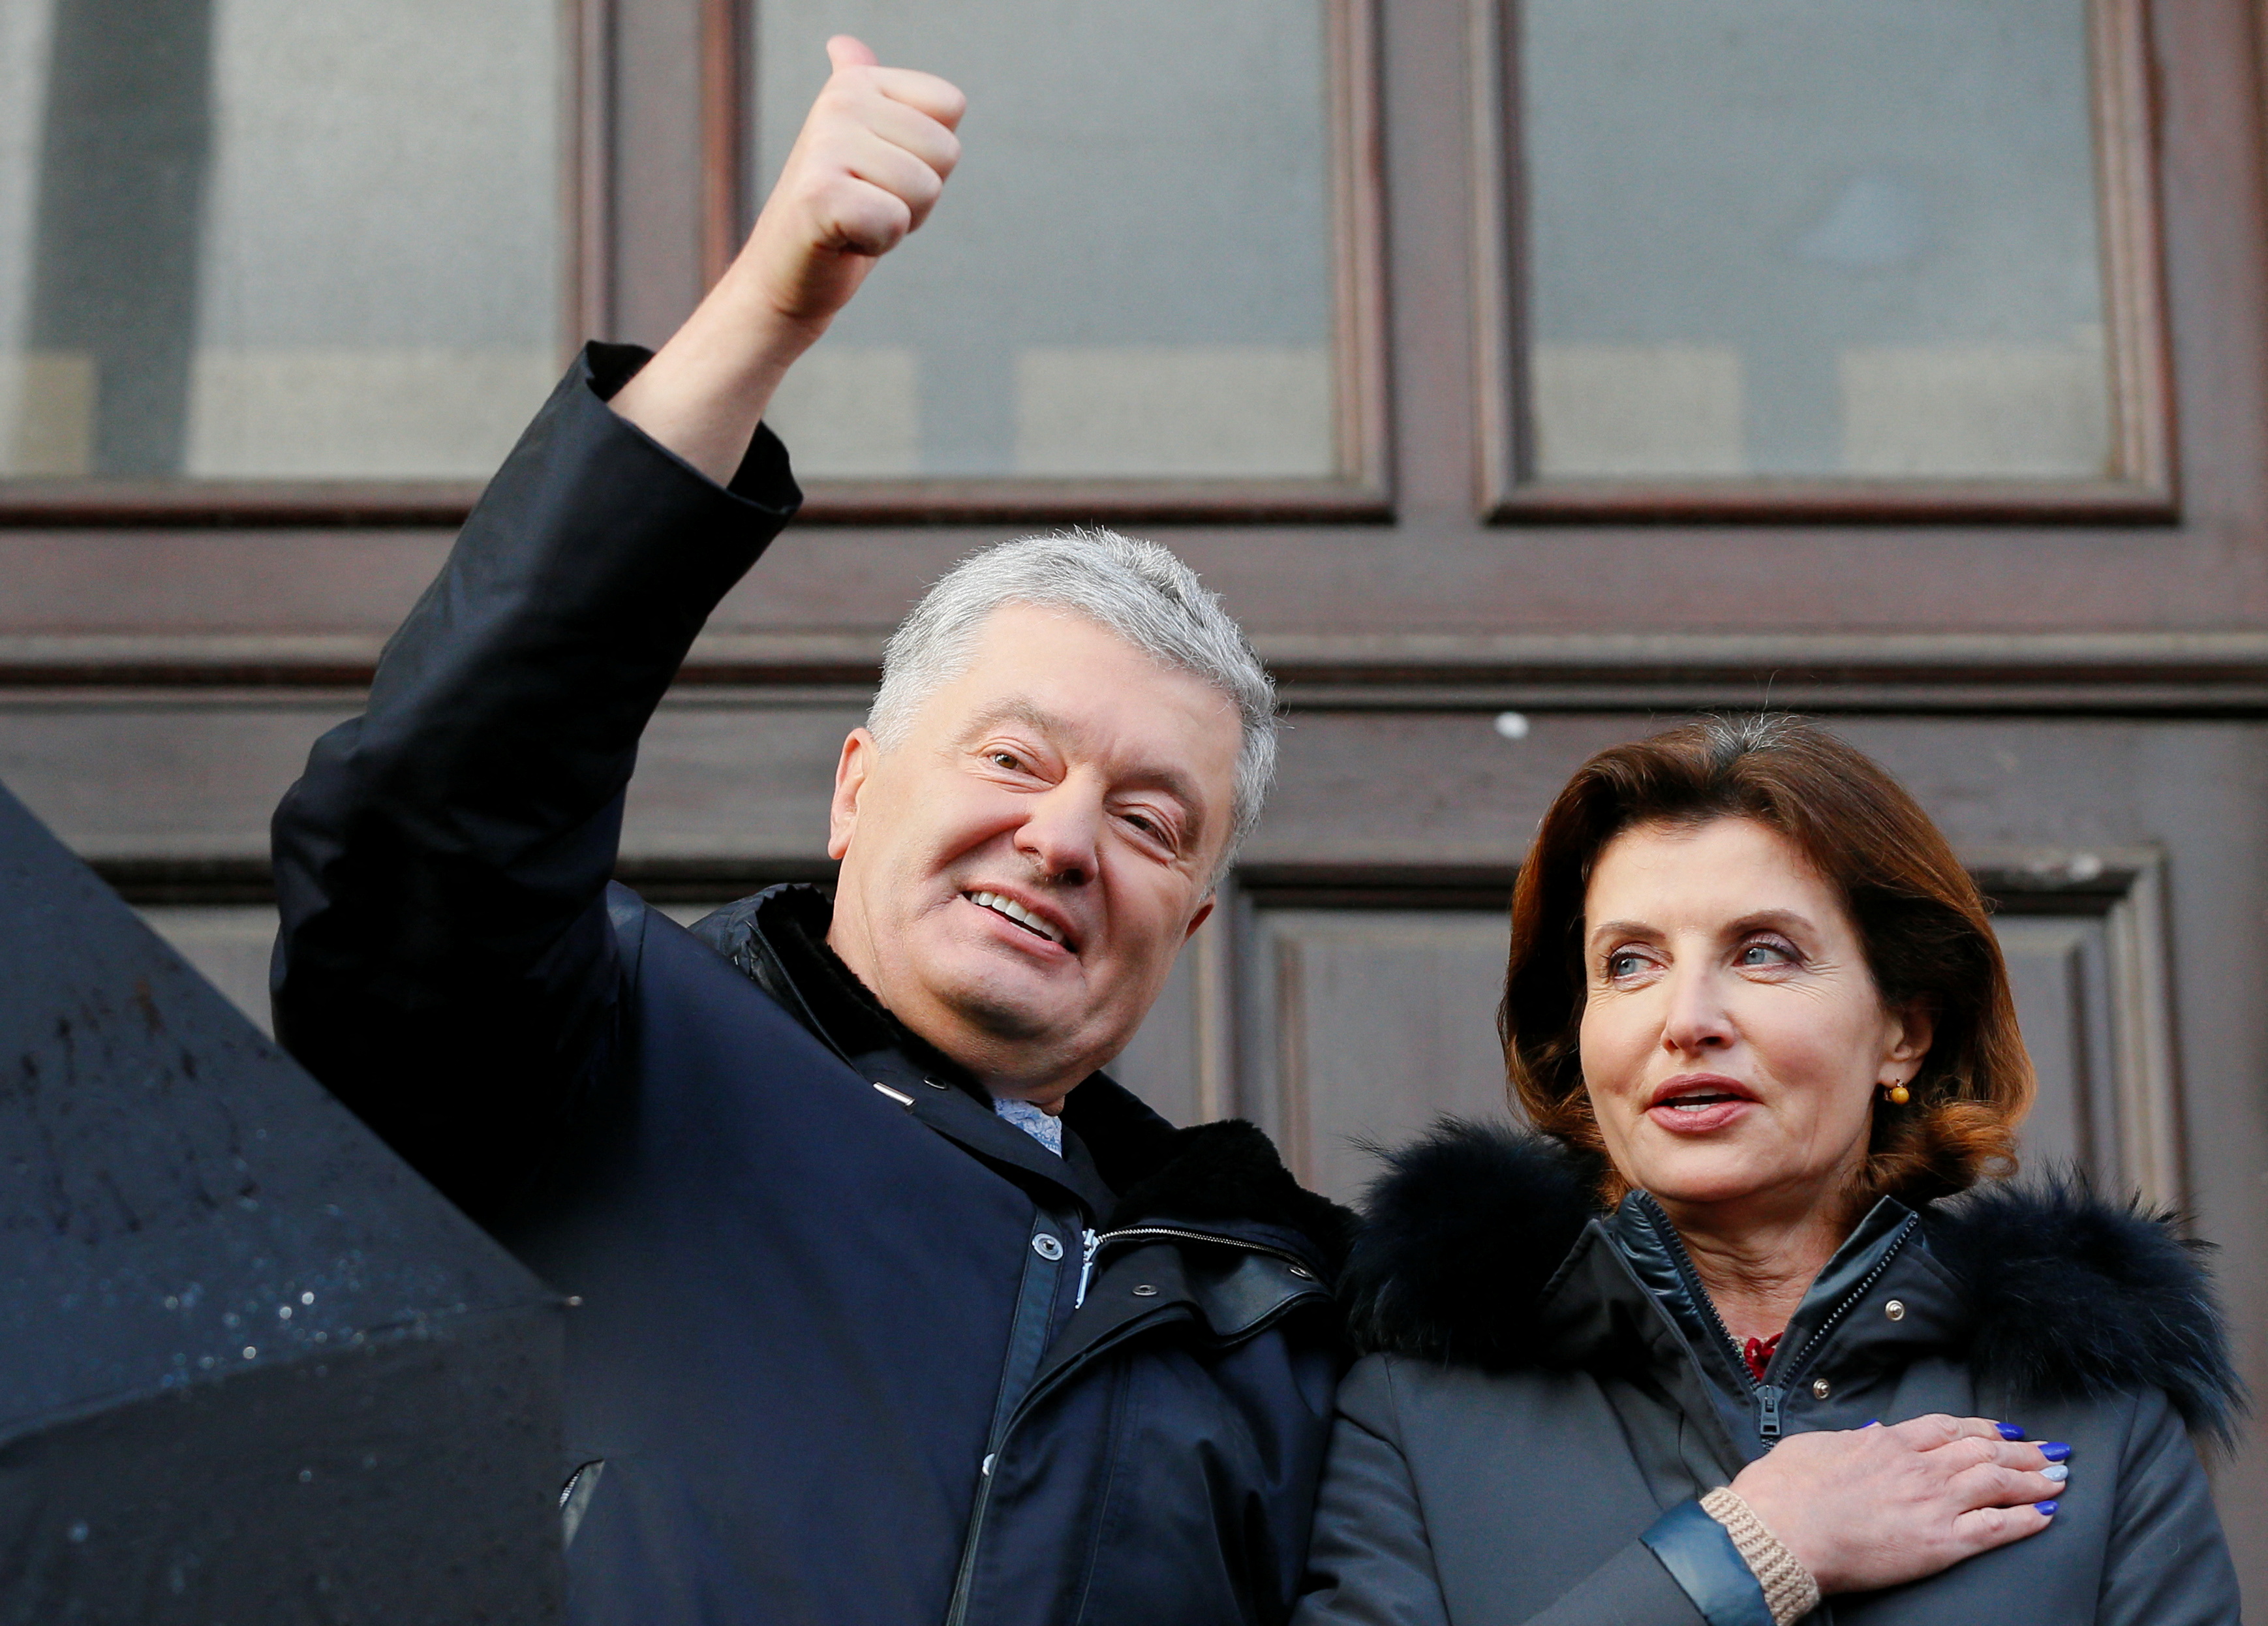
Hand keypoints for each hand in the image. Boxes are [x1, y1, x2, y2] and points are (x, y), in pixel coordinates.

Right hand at [733, 36, 965, 337]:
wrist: (785, 272)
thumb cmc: (836, 213)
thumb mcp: (858, 146)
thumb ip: (865, 94)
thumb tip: (843, 45)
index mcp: (856, 82)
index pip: (951, 106)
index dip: (930, 155)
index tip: (882, 171)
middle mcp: (839, 102)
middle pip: (946, 152)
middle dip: (917, 195)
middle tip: (868, 201)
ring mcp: (825, 144)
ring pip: (926, 189)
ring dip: (898, 220)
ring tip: (855, 218)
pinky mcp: (820, 193)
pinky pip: (895, 220)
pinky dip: (877, 243)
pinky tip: (843, 238)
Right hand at [1729, 1415, 2066, 1594]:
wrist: (1782, 1527)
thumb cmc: (1785, 1490)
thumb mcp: (1815, 1446)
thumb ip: (1846, 1440)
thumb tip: (1862, 1435)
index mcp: (1886, 1441)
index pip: (1947, 1427)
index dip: (1982, 1428)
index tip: (2004, 1429)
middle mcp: (1917, 1466)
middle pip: (1983, 1449)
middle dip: (2021, 1449)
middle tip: (2050, 1450)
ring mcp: (1932, 1502)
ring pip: (1997, 1481)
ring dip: (2033, 1478)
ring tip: (2059, 1477)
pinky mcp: (1940, 1542)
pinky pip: (1995, 1528)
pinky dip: (2024, 1520)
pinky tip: (2044, 1516)